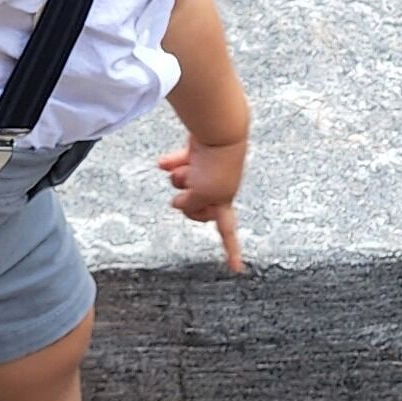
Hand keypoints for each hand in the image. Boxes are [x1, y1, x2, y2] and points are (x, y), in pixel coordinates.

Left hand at [158, 137, 246, 271]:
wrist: (219, 130)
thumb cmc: (216, 165)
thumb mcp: (202, 196)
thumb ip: (190, 206)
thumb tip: (179, 202)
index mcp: (224, 203)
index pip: (228, 233)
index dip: (232, 251)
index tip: (237, 269)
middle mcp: (218, 189)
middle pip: (194, 207)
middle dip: (186, 198)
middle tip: (189, 189)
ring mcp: (208, 171)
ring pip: (184, 184)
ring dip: (181, 177)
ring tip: (186, 166)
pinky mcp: (199, 154)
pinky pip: (180, 165)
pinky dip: (172, 164)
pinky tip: (164, 163)